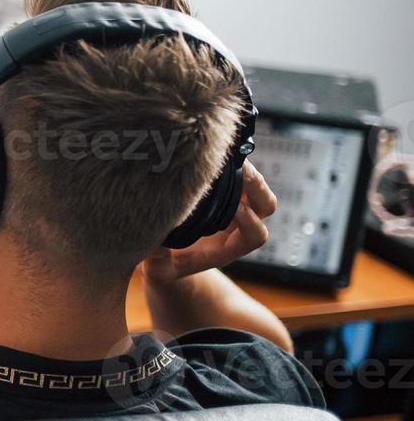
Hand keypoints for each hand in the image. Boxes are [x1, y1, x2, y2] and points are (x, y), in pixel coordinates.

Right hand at [140, 161, 276, 284]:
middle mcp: (236, 225)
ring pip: (254, 185)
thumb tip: (155, 242)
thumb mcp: (159, 270)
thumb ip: (157, 261)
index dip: (250, 221)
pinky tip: (210, 151)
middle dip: (257, 187)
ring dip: (245, 170)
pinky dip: (228, 162)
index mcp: (228, 247)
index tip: (233, 210)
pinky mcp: (220, 190)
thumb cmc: (165, 266)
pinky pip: (235, 172)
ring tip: (227, 155)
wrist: (166, 257)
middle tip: (240, 170)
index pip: (255, 235)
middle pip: (265, 205)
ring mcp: (232, 205)